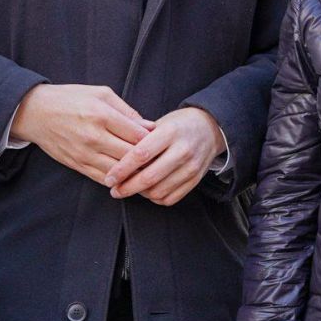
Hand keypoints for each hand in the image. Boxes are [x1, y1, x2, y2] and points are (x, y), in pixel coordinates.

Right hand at [11, 83, 151, 186]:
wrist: (35, 112)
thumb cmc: (70, 98)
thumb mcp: (101, 93)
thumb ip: (127, 110)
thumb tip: (150, 126)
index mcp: (102, 115)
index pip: (137, 135)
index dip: (154, 140)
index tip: (163, 141)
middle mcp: (94, 137)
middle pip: (131, 156)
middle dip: (148, 159)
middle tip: (162, 160)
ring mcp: (84, 154)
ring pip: (118, 171)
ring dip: (135, 174)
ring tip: (150, 172)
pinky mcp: (77, 165)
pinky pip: (103, 179)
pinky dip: (118, 181)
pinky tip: (129, 179)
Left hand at [104, 106, 225, 205]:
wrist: (210, 128)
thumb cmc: (178, 125)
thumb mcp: (160, 122)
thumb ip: (139, 137)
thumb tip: (113, 155)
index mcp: (170, 132)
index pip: (141, 154)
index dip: (122, 169)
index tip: (109, 178)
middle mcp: (183, 150)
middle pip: (149, 177)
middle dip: (127, 187)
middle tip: (114, 190)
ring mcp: (191, 167)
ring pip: (159, 191)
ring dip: (140, 194)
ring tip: (130, 189)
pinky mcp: (196, 180)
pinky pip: (170, 198)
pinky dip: (155, 198)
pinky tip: (148, 191)